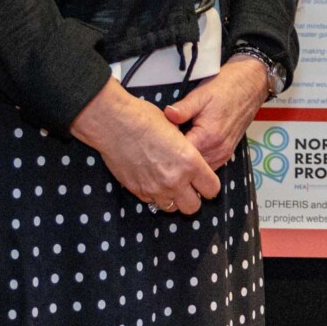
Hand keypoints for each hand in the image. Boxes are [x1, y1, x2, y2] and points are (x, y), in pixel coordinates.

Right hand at [71, 80, 224, 213]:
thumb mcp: (175, 129)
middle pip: (193, 207)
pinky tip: (151, 179)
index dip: (209, 185)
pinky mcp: (138, 191)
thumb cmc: (144, 118)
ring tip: (168, 182)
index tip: (204, 180)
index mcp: (190, 162)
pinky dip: (155, 195)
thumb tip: (188, 157)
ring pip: (172, 208)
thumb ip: (186, 150)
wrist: (113, 123)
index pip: (212, 189)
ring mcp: (155, 188)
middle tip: (187, 185)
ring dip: (173, 198)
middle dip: (193, 197)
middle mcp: (175, 180)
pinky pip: (153, 201)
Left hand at [165, 56, 271, 169]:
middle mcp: (217, 150)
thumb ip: (183, 108)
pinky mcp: (227, 152)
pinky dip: (197, 161)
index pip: (181, 156)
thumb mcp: (201, 94)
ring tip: (172, 148)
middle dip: (175, 159)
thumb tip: (167, 115)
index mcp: (208, 137)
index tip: (156, 141)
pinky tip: (188, 149)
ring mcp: (223, 153)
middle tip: (160, 146)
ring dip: (186, 162)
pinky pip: (208, 165)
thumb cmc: (226, 87)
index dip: (166, 149)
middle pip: (189, 166)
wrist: (250, 85)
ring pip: (199, 169)